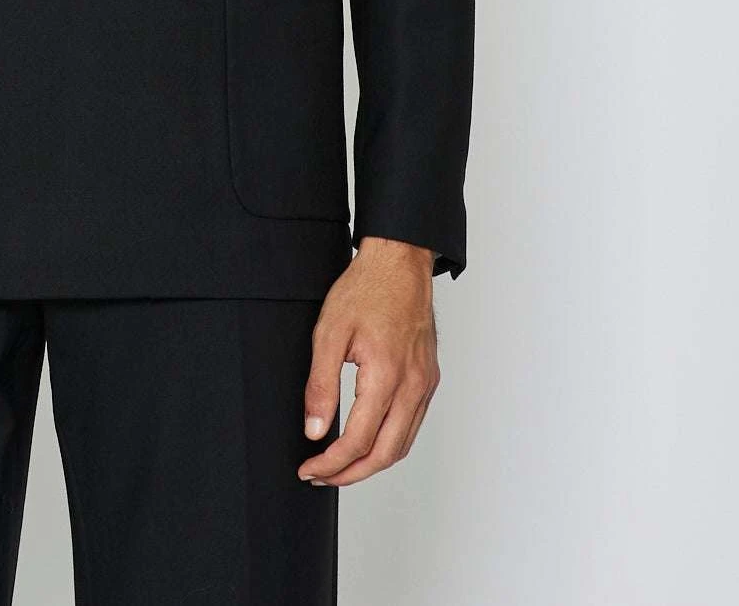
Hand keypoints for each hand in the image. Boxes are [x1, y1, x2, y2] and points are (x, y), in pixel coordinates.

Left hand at [297, 236, 440, 486]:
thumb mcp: (329, 332)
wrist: (400, 263)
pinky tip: (368, 441)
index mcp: (387, 376)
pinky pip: (412, 425)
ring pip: (402, 445)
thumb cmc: (366, 289)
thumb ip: (321, 384)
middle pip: (385, 454)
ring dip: (371, 463)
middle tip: (321, 476)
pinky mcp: (429, 379)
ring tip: (340, 465)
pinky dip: (389, 443)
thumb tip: (314, 430)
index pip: (358, 440)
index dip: (331, 462)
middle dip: (351, 474)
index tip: (309, 467)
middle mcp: (413, 386)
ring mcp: (425, 384)